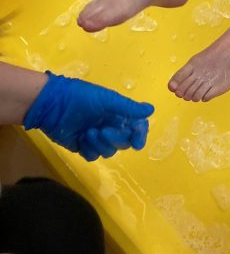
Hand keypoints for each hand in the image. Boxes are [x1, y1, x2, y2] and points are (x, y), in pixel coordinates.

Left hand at [23, 73, 153, 161]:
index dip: (139, 135)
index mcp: (118, 114)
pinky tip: (81, 138)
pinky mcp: (83, 147)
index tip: (137, 142)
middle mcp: (111, 126)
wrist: (53, 106)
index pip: (136, 127)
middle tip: (103, 131)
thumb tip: (151, 110)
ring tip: (88, 132)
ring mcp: (97, 138)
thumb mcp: (107, 99)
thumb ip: (128, 107)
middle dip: (115, 139)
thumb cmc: (82, 97)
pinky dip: (89, 149)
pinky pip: (93, 156)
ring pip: (109, 151)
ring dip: (100, 144)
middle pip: (123, 142)